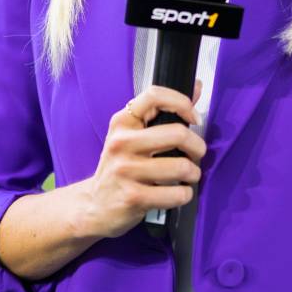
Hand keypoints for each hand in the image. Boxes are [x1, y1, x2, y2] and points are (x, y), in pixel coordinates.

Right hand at [78, 81, 205, 238]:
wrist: (93, 205)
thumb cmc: (120, 167)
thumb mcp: (133, 136)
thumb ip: (164, 112)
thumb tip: (196, 86)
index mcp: (122, 122)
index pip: (155, 95)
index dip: (182, 103)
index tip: (193, 118)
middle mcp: (122, 143)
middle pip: (178, 133)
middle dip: (198, 147)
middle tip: (196, 154)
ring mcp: (126, 170)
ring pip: (182, 166)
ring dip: (193, 174)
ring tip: (187, 176)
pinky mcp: (133, 197)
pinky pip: (177, 194)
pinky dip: (185, 194)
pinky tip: (177, 193)